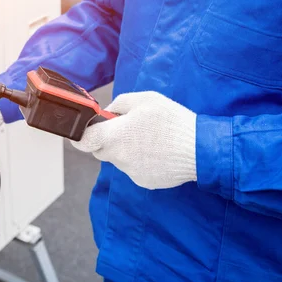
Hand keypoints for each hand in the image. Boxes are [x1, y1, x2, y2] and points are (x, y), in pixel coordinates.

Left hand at [71, 91, 196, 188]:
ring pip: (119, 159)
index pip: (83, 141)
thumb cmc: (172, 121)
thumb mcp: (145, 99)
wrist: (200, 149)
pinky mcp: (143, 181)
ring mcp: (131, 172)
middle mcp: (119, 157)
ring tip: (150, 139)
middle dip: (107, 140)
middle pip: (100, 150)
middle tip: (127, 129)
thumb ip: (119, 103)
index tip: (84, 132)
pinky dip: (141, 161)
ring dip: (126, 150)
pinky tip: (158, 152)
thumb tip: (108, 112)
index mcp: (115, 136)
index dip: (81, 136)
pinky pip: (134, 169)